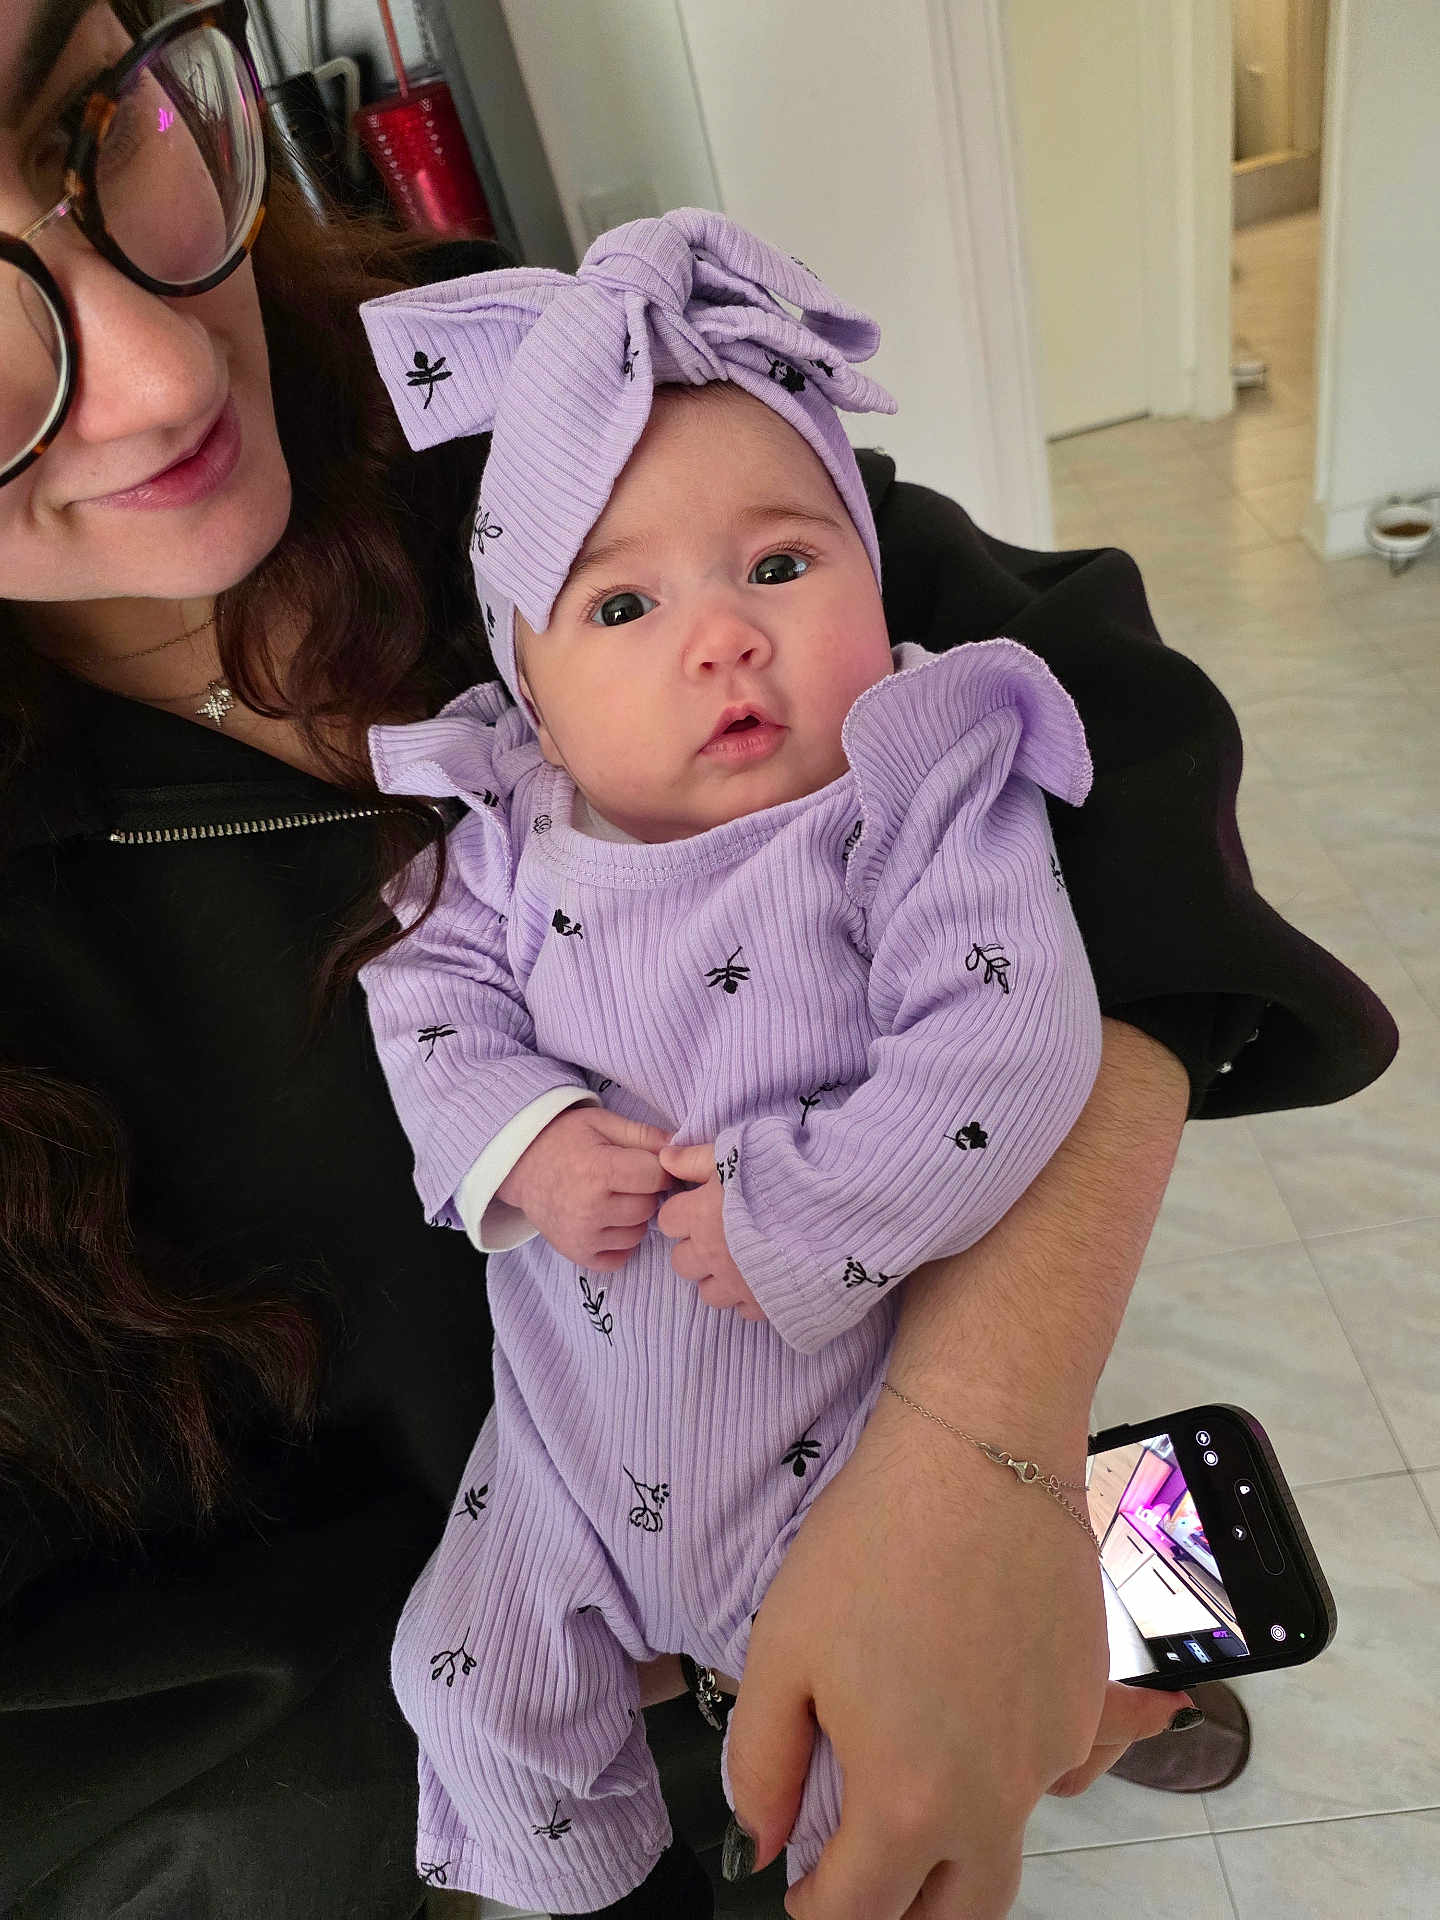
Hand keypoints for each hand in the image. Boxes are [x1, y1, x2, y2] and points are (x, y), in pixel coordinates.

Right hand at [498, 1107, 675, 1270]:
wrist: (518, 1165)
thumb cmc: (563, 1139)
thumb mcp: (601, 1122)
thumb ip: (644, 1135)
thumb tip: (680, 1149)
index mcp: (598, 1170)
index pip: (657, 1177)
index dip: (659, 1167)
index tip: (648, 1162)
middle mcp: (590, 1208)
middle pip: (649, 1207)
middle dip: (645, 1192)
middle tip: (625, 1179)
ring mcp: (582, 1236)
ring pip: (638, 1233)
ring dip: (634, 1217)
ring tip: (612, 1197)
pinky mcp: (577, 1254)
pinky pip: (621, 1257)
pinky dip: (620, 1241)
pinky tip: (607, 1220)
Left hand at [655, 1142, 767, 1322]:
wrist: (835, 1212)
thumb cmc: (784, 1177)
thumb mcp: (738, 1154)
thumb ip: (697, 1159)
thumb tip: (664, 1158)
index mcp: (701, 1216)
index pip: (667, 1221)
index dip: (683, 1213)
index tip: (702, 1206)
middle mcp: (712, 1254)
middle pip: (681, 1263)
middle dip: (696, 1249)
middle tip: (721, 1233)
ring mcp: (737, 1284)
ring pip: (708, 1293)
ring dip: (718, 1278)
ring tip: (741, 1260)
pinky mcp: (765, 1304)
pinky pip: (744, 1310)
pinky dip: (751, 1296)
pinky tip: (767, 1276)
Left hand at [725, 1394, 1191, 1917]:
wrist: (981, 1453)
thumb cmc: (873, 1543)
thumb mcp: (781, 1650)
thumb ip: (762, 1765)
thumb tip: (766, 1839)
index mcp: (908, 1799)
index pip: (861, 1910)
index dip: (817, 1909)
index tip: (799, 1888)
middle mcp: (994, 1797)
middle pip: (959, 1912)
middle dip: (906, 1913)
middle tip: (865, 1878)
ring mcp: (1053, 1751)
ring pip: (1012, 1845)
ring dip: (961, 1853)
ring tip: (916, 1808)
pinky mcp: (1086, 1700)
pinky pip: (1055, 1772)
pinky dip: (1013, 1775)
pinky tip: (976, 1723)